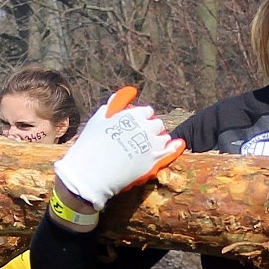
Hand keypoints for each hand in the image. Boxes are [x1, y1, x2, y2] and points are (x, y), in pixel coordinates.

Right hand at [54, 86, 185, 210]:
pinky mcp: (154, 161)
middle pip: (156, 124)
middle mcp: (145, 127)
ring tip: (148, 147)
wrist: (90, 174)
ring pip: (163, 137)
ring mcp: (151, 144)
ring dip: (158, 140)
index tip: (136, 125)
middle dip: (150, 129)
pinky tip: (178, 145)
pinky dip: (175, 147)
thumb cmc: (90, 146)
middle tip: (140, 138)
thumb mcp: (98, 120)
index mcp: (132, 115)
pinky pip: (171, 151)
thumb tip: (125, 94)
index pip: (146, 112)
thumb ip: (113, 105)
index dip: (141, 118)